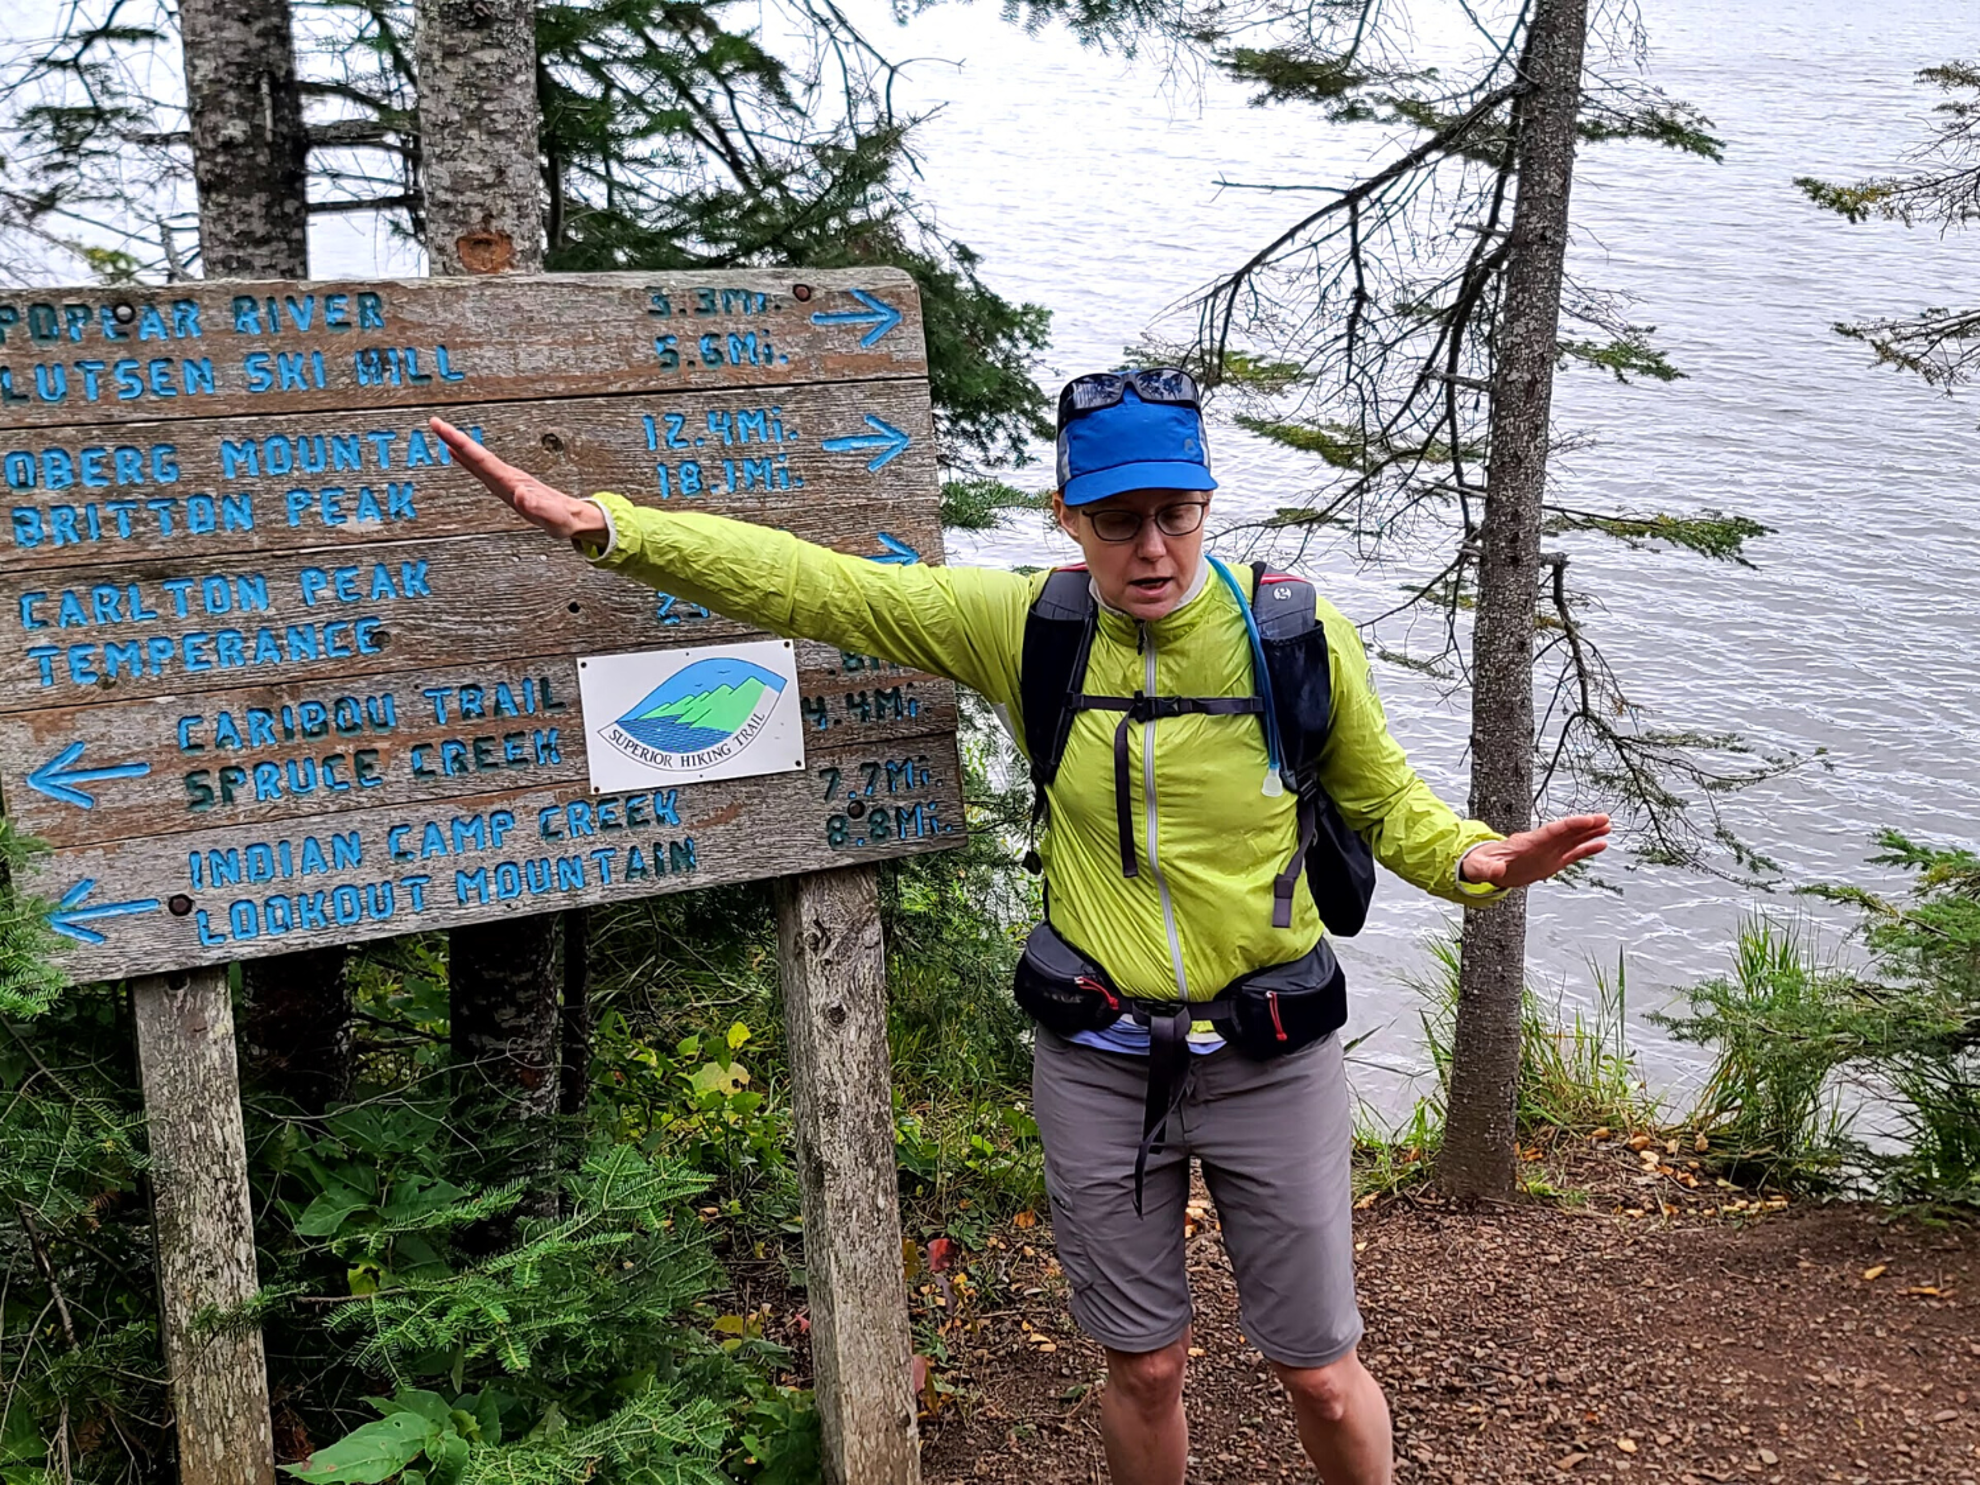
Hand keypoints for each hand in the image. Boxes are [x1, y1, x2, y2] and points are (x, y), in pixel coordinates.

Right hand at [429, 416, 607, 541]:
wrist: (572, 517)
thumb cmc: (563, 519)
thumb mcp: (552, 518)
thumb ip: (538, 507)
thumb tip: (521, 494)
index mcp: (512, 482)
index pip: (482, 459)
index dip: (462, 444)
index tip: (444, 430)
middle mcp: (507, 477)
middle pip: (476, 454)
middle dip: (455, 438)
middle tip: (434, 422)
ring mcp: (505, 480)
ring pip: (477, 460)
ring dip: (458, 446)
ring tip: (440, 433)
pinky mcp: (505, 486)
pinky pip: (481, 470)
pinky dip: (466, 460)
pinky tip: (457, 455)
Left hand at [1459, 813, 1610, 890]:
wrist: (1485, 868)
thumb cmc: (1480, 864)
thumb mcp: (1478, 867)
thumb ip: (1485, 869)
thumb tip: (1496, 870)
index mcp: (1525, 843)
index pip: (1552, 831)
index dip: (1570, 825)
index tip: (1586, 820)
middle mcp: (1540, 844)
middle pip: (1566, 832)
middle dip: (1585, 825)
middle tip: (1605, 818)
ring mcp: (1548, 852)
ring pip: (1573, 840)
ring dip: (1590, 833)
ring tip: (1608, 826)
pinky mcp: (1552, 862)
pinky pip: (1573, 854)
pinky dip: (1587, 849)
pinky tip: (1602, 844)